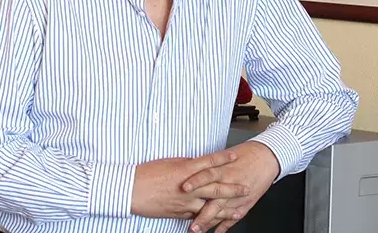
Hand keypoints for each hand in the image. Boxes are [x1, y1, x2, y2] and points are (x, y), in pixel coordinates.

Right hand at [130, 149, 250, 219]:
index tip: (235, 157)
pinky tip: (217, 221)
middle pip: (216, 188)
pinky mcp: (179, 213)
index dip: (224, 160)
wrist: (131, 190)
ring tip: (239, 211)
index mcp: (186, 170)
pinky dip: (208, 219)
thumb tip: (197, 165)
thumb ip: (186, 166)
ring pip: (210, 207)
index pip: (209, 163)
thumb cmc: (147, 173)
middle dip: (233, 189)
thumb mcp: (169, 163)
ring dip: (226, 210)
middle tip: (246, 188)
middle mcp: (189, 188)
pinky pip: (197, 217)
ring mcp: (185, 203)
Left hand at [182, 141, 279, 232]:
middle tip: (189, 220)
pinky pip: (234, 216)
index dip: (194, 182)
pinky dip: (225, 225)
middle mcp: (231, 182)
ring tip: (198, 229)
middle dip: (201, 212)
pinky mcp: (247, 202)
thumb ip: (209, 164)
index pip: (206, 175)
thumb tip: (191, 169)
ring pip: (222, 211)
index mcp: (224, 168)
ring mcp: (239, 195)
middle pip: (214, 198)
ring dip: (209, 221)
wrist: (267, 156)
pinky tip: (217, 232)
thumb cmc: (246, 153)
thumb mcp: (225, 155)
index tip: (182, 189)